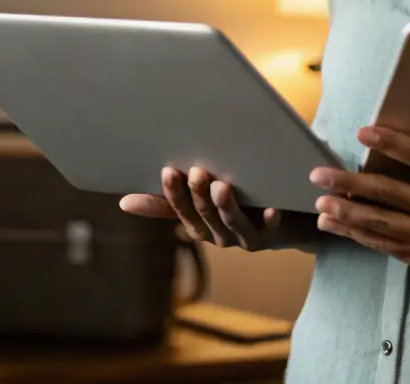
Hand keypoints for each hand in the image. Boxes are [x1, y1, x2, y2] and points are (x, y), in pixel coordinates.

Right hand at [119, 167, 316, 252]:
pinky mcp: (273, 236)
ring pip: (233, 225)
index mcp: (200, 226)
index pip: (181, 211)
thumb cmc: (236, 206)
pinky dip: (270, 220)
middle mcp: (220, 236)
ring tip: (221, 186)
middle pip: (206, 217)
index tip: (168, 170)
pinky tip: (271, 209)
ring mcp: (246, 238)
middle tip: (196, 171)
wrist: (286, 225)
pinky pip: (271, 229)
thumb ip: (167, 204)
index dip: (174, 194)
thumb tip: (123, 203)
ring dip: (227, 207)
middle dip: (199, 196)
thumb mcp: (199, 205)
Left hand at [307, 108, 409, 269]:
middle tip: (319, 176)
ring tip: (320, 206)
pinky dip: (360, 237)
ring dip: (348, 215)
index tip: (362, 132)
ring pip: (382, 225)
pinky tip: (338, 227)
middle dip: (350, 185)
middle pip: (389, 195)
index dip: (390, 143)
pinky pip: (387, 246)